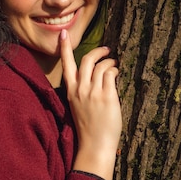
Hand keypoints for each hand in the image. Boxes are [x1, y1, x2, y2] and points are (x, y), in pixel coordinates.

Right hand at [60, 29, 121, 179]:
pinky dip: (115, 70)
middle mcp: (80, 89)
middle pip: (86, 60)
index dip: (63, 48)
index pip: (66, 65)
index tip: (63, 34)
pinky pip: (111, 74)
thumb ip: (81, 90)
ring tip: (115, 65)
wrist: (95, 145)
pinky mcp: (106, 96)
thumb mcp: (78, 106)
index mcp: (70, 91)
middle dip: (97, 51)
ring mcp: (93, 92)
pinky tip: (117, 74)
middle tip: (106, 50)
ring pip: (100, 66)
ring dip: (109, 62)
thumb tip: (94, 76)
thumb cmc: (89, 128)